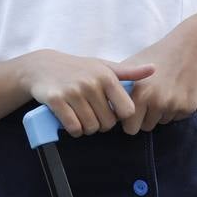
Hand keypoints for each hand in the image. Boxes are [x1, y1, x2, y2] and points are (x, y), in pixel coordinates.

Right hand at [20, 49, 153, 138]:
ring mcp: (73, 92)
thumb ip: (129, 72)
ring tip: (83, 117)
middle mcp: (91, 83)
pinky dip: (74, 130)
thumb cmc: (79, 68)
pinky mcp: (56, 101)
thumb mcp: (104, 66)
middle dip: (102, 124)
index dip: (121, 116)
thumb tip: (154, 68)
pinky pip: (73, 128)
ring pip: (90, 127)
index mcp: (107, 76)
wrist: (42, 66)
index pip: (127, 110)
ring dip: (87, 128)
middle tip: (94, 116)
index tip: (113, 113)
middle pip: (107, 123)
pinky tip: (72, 122)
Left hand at [120, 27, 196, 133]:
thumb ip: (119, 83)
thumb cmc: (159, 54)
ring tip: (164, 92)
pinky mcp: (189, 107)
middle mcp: (159, 103)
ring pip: (162, 122)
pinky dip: (176, 109)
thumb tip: (104, 101)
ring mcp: (175, 106)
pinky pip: (177, 117)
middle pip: (146, 127)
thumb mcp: (134, 64)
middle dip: (145, 117)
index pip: (129, 127)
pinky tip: (176, 92)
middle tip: (150, 101)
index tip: (132, 111)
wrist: (190, 46)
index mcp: (142, 94)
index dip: (129, 120)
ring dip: (161, 112)